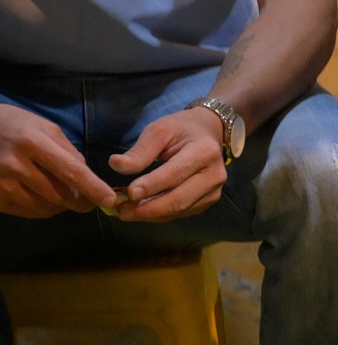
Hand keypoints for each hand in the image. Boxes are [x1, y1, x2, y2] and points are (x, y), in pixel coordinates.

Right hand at [0, 106, 116, 217]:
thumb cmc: (16, 126)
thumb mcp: (45, 128)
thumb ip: (68, 152)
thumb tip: (87, 177)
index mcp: (33, 143)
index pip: (71, 171)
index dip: (93, 188)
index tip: (109, 200)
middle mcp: (16, 165)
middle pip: (60, 194)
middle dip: (80, 201)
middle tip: (88, 201)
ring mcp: (1, 183)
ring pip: (44, 207)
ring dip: (60, 206)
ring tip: (63, 195)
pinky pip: (26, 211)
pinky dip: (41, 209)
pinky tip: (42, 197)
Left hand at [108, 108, 228, 221]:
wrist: (207, 134)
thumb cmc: (180, 130)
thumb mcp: (159, 131)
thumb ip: (140, 150)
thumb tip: (115, 165)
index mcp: (205, 151)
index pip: (176, 173)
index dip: (152, 185)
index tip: (129, 193)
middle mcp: (215, 174)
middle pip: (179, 199)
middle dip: (148, 208)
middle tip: (120, 210)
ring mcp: (214, 191)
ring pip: (179, 210)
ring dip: (150, 214)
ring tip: (125, 211)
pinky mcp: (208, 201)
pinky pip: (181, 213)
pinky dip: (158, 214)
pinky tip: (141, 209)